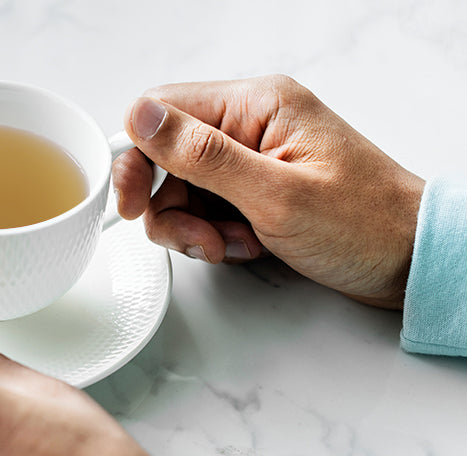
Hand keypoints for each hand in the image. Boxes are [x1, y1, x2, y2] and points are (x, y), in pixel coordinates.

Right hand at [112, 75, 424, 308]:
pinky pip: (208, 205)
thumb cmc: (364, 225)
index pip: (163, 111)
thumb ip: (203, 155)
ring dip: (194, 225)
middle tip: (195, 237)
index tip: (133, 203)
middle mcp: (252, 123)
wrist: (411, 261)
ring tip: (231, 246)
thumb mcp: (276, 195)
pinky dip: (214, 233)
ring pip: (183, 186)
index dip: (138, 158)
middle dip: (170, 204)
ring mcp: (254, 155)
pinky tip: (245, 246)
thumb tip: (142, 117)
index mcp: (257, 105)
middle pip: (168, 155)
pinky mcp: (258, 185)